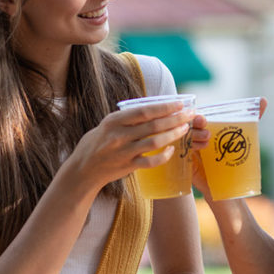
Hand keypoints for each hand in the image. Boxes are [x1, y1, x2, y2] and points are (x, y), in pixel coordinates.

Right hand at [66, 101, 194, 191]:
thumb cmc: (95, 144)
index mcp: (113, 121)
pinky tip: (172, 150)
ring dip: (173, 134)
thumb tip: (152, 110)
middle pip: (153, 125)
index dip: (164, 106)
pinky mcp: (127, 167)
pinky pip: (150, 162)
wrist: (82, 170)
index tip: (180, 102)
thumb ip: (126, 120)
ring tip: (186, 129)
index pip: (144, 111)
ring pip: (155, 142)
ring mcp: (123, 152)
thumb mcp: (106, 126)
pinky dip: (163, 156)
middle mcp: (118, 135)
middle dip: (175, 118)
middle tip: (190, 114)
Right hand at [190, 97, 266, 200]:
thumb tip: (264, 100)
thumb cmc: (235, 162)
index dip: (196, 116)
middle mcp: (195, 138)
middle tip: (205, 126)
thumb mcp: (244, 137)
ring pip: (184, 137)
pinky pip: (180, 152)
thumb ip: (252, 118)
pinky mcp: (185, 164)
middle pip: (188, 125)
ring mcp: (188, 150)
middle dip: (194, 124)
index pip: (196, 117)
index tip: (203, 118)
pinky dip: (189, 148)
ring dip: (194, 136)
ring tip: (207, 140)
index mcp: (205, 130)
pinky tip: (198, 150)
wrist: (228, 190)